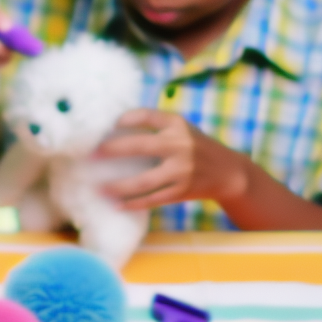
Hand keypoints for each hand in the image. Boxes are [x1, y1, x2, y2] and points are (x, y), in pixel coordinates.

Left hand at [93, 109, 252, 210]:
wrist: (229, 172)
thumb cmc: (197, 146)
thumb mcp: (183, 128)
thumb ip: (157, 124)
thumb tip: (116, 123)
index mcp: (177, 124)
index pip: (145, 116)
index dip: (124, 119)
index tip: (107, 126)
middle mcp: (180, 145)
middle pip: (139, 146)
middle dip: (112, 150)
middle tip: (92, 154)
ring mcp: (181, 170)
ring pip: (143, 181)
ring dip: (118, 186)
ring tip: (99, 188)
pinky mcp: (182, 191)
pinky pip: (153, 199)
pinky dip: (134, 203)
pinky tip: (117, 205)